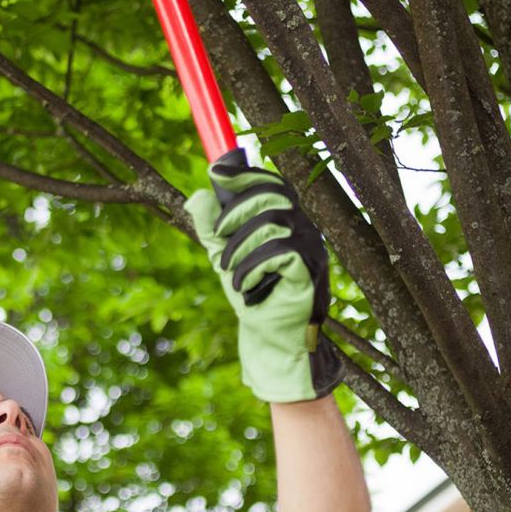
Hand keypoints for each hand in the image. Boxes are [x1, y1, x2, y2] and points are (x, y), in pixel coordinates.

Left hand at [184, 160, 342, 402]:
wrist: (269, 337)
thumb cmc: (251, 294)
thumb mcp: (223, 256)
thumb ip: (211, 227)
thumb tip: (198, 195)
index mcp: (286, 221)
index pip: (272, 184)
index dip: (245, 175)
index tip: (216, 173)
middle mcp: (304, 229)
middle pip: (272, 195)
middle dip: (236, 213)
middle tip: (217, 236)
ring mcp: (312, 248)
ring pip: (272, 222)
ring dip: (240, 246)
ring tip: (229, 271)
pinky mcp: (311, 270)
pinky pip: (280, 251)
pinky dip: (253, 266)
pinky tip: (245, 285)